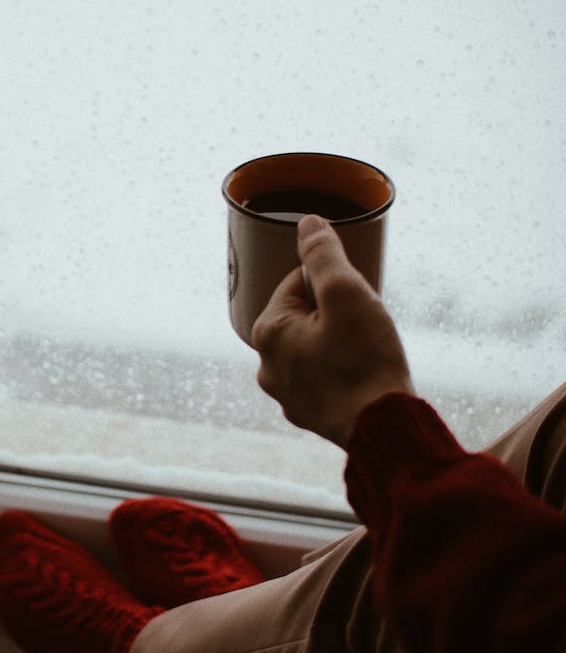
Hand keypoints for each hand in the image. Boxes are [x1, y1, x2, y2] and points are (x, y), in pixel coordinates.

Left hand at [252, 214, 413, 447]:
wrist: (385, 430)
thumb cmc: (365, 361)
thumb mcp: (346, 293)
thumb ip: (323, 255)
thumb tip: (307, 223)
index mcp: (268, 333)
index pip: (297, 283)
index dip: (333, 282)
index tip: (357, 296)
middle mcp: (267, 367)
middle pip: (304, 316)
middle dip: (336, 312)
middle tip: (365, 323)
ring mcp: (288, 396)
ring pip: (314, 347)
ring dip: (340, 341)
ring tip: (367, 350)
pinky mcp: (311, 415)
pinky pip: (324, 377)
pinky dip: (343, 370)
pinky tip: (364, 376)